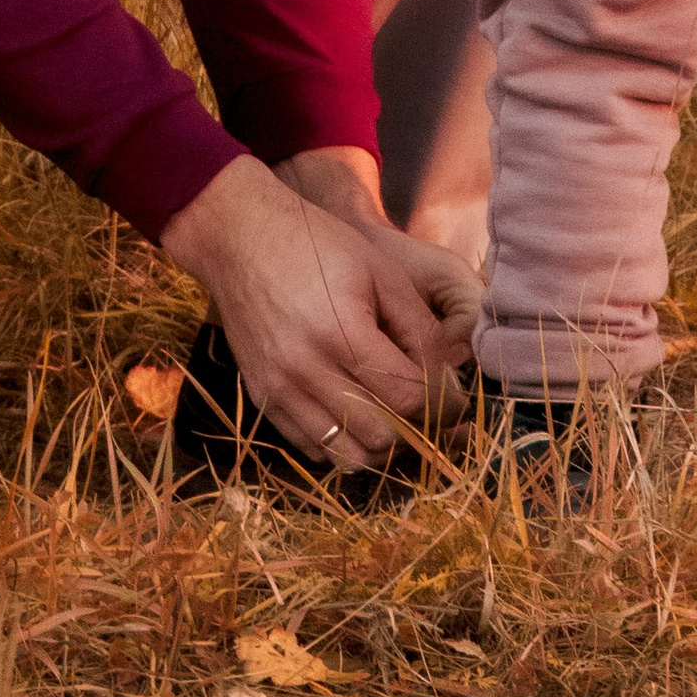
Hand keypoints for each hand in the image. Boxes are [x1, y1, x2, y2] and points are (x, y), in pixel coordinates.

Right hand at [162, 154, 452, 462]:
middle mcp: (305, 370)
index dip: (444, 405)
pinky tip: (353, 413)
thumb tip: (447, 382)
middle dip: (415, 428)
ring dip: (378, 443)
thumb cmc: (319, 246)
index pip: (410, 399)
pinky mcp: (262, 397)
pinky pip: (312, 449)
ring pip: (347, 456)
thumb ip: (420, 331)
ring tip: (389, 415)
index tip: (455, 399)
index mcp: (342, 333)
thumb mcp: (383, 274)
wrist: (241, 239)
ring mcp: (279, 389)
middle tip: (425, 407)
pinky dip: (341, 442)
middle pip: (382, 437)